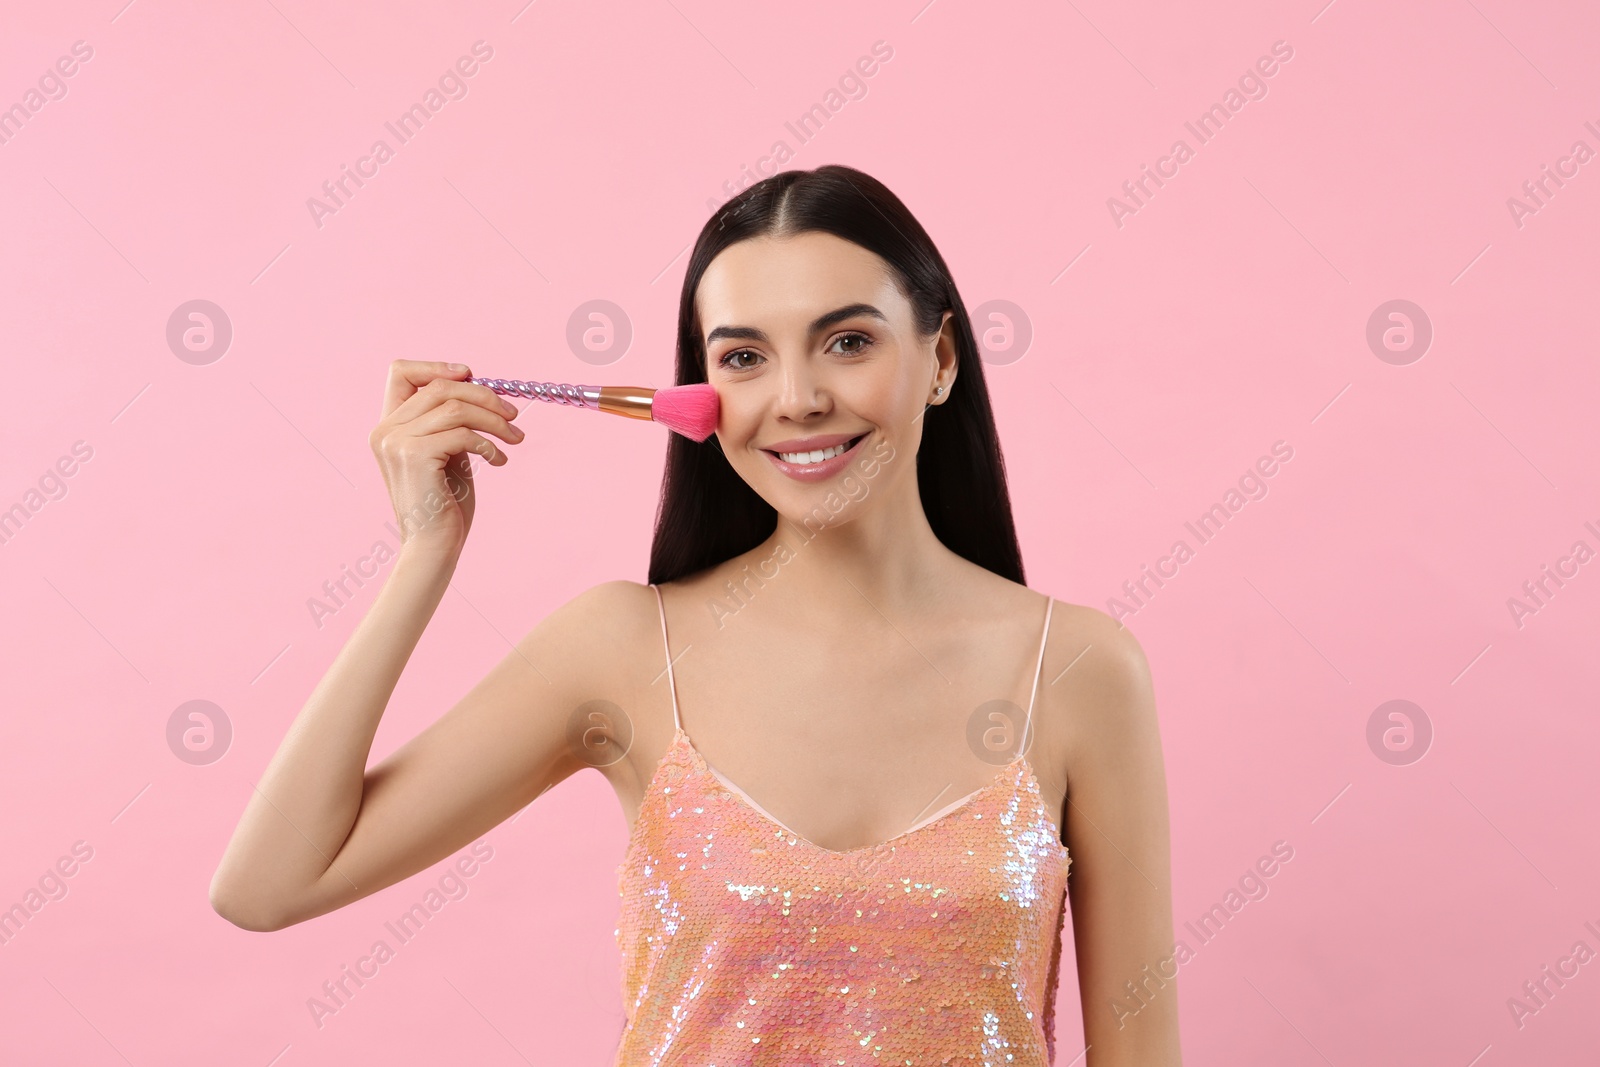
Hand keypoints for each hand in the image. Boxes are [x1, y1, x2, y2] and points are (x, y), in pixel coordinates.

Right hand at [368, 360, 522, 557]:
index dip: (438, 366)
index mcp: (388, 426)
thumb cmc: (445, 504)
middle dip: (485, 396)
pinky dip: (489, 444)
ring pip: (455, 407)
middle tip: (513, 415)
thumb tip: (480, 389)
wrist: (433, 546)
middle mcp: (385, 429)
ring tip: (515, 439)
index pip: (401, 372)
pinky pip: (462, 433)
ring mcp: (396, 441)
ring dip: (494, 420)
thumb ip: (450, 422)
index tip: (473, 375)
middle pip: (441, 387)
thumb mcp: (447, 452)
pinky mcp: (414, 455)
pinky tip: (499, 461)